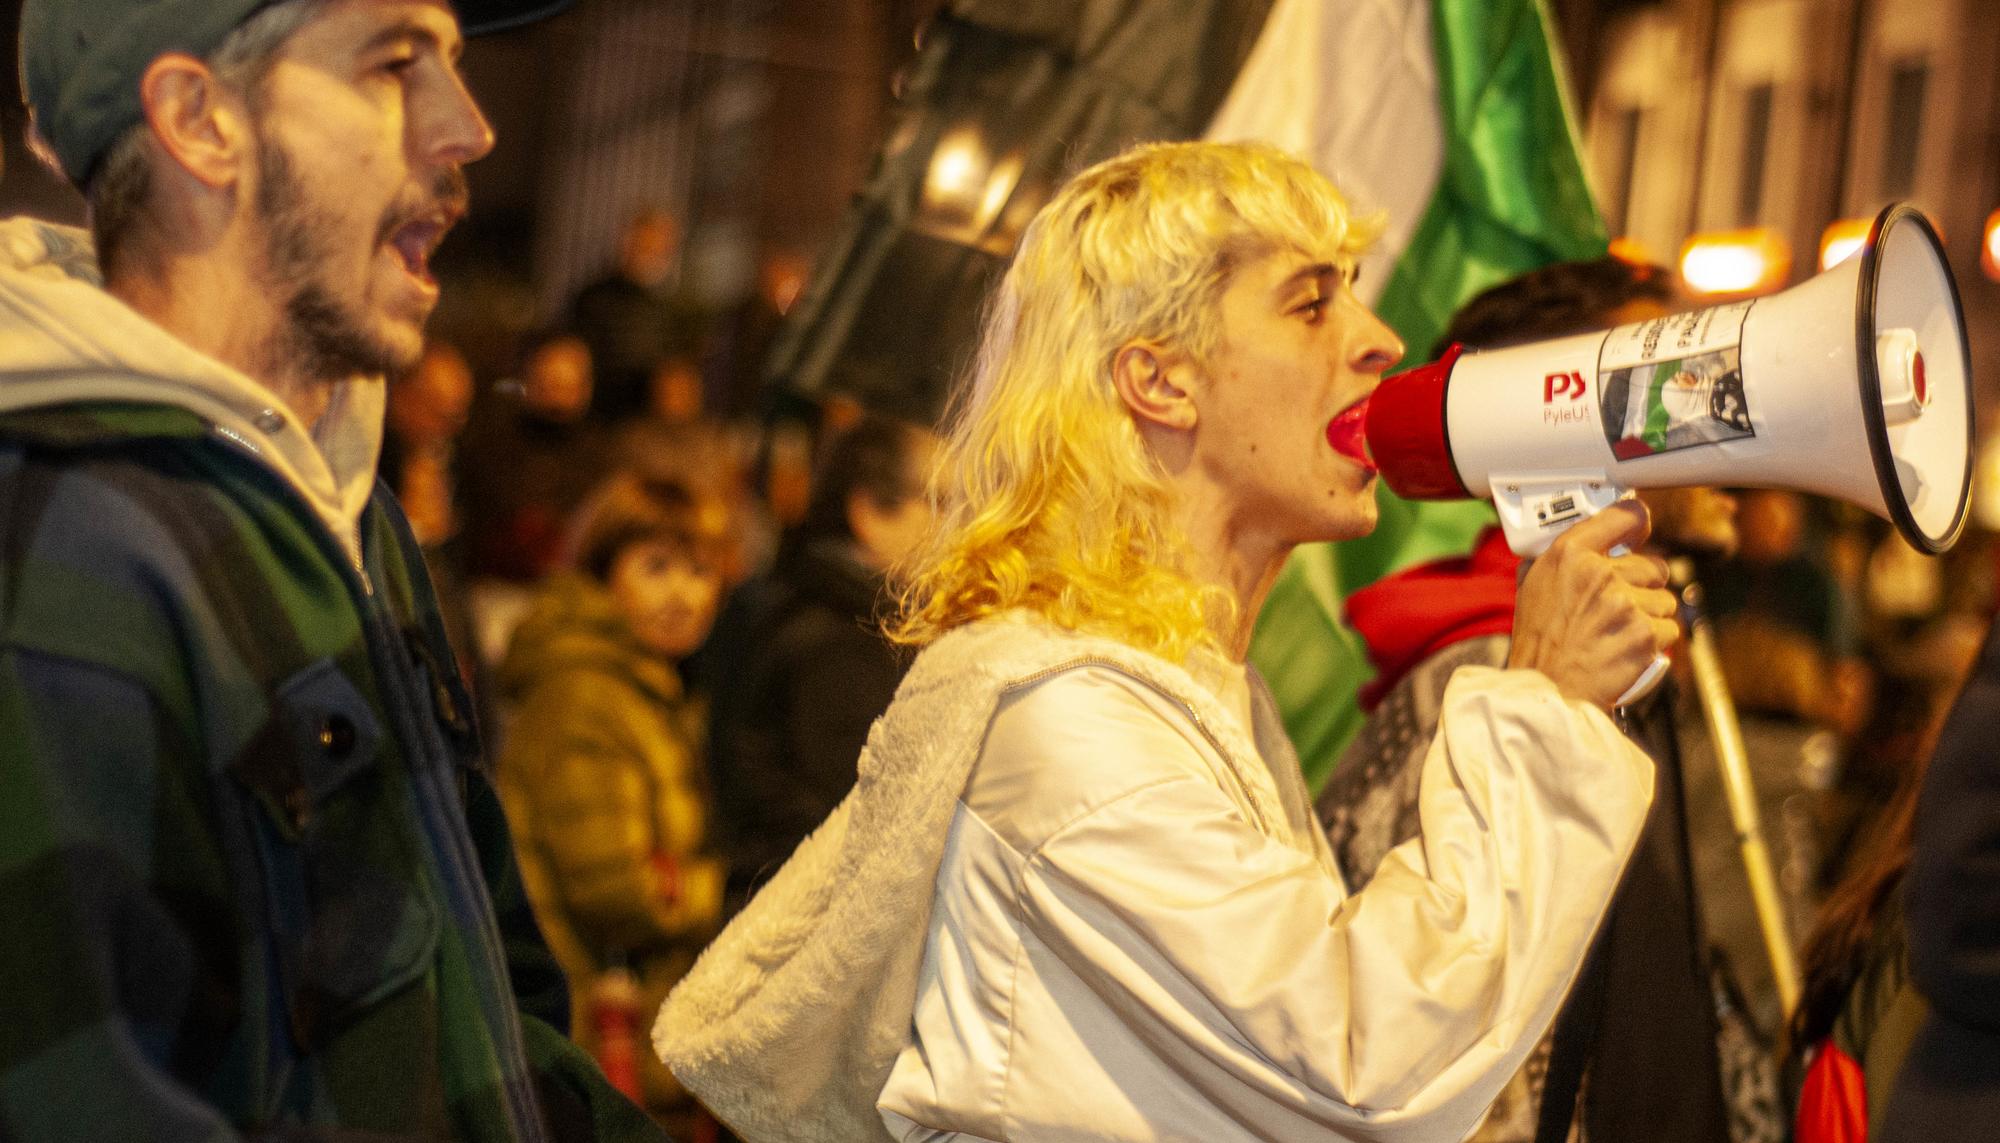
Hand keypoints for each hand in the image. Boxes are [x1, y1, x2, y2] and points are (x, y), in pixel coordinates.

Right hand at [1507, 500, 1679, 708]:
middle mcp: (1599, 573)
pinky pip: (1669, 628)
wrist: (1548, 690)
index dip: (1636, 524)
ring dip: (1649, 616)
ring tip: (1618, 634)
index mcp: (1569, 554)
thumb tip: (1589, 537)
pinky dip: (1654, 642)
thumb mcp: (1534, 586)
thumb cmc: (1540, 642)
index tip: (1638, 531)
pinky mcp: (1645, 634)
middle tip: (1617, 607)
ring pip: (1665, 599)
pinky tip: (1627, 650)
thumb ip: (1563, 559)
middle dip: (1642, 586)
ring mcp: (1625, 603)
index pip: (1625, 516)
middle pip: (1653, 565)